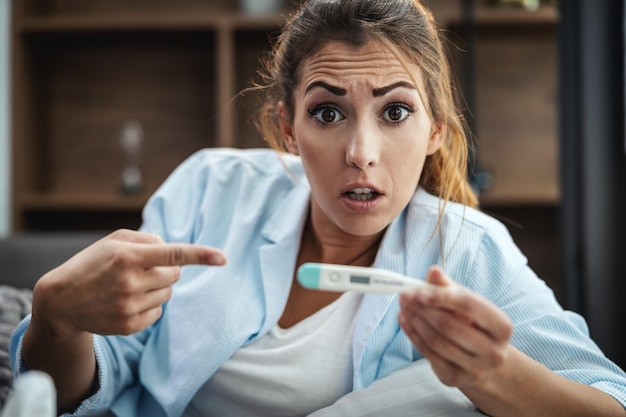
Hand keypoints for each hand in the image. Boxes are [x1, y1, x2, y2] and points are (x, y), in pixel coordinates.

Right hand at [30, 229, 226, 337]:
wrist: (61, 300)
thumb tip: (171, 249)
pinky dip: (150, 306)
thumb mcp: (114, 241)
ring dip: (157, 287)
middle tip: (144, 270)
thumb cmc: (92, 263)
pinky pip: (158, 313)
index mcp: (129, 257)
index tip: (223, 258)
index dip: (201, 255)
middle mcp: (131, 282)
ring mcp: (129, 306)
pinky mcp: (129, 325)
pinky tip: (127, 301)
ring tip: (130, 285)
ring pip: (168, 294)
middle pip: (175, 275)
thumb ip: (146, 239)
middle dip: (166, 270)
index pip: (174, 254)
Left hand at [398, 266, 512, 389]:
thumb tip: (433, 271)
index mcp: (501, 326)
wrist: (484, 363)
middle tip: (405, 296)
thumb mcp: (467, 304)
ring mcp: (476, 368)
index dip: (441, 296)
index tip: (419, 290)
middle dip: (423, 309)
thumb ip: (449, 287)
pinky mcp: (456, 379)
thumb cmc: (474, 325)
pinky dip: (413, 335)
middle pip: (450, 326)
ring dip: (415, 321)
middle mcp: (493, 351)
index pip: (469, 305)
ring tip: (403, 306)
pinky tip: (404, 320)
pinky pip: (429, 355)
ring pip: (437, 342)